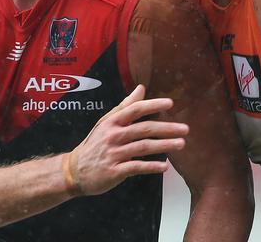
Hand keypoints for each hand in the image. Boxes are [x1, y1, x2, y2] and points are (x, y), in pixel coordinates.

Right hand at [63, 84, 187, 195]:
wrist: (75, 170)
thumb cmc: (95, 143)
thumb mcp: (107, 122)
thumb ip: (125, 106)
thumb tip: (141, 88)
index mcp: (112, 122)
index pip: (135, 109)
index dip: (153, 105)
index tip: (170, 103)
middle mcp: (113, 136)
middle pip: (144, 129)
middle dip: (167, 128)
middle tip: (185, 129)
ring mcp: (114, 153)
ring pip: (143, 147)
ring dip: (164, 145)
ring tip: (181, 144)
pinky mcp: (115, 171)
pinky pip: (137, 167)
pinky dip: (152, 167)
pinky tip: (165, 167)